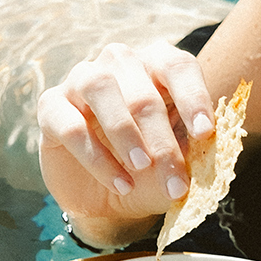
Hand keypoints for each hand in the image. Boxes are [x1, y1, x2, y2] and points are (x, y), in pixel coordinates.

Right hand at [37, 41, 216, 238]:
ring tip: (141, 168)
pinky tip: (119, 183)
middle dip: (161, 141)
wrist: (106, 197)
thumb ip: (191, 150)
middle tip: (175, 182)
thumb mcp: (177, 162)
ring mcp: (81, 81)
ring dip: (124, 133)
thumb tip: (209, 148)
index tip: (204, 134)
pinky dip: (97, 158)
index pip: (177, 66)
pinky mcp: (51, 107)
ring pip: (101, 89)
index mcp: (156, 64)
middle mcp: (118, 63)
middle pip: (142, 91)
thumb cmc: (149, 169)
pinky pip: (72, 126)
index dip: (193, 97)